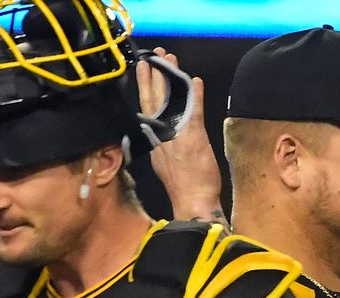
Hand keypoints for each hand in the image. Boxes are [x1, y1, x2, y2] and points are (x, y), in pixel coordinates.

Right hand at [138, 48, 224, 224]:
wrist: (192, 201)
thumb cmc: (182, 186)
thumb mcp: (163, 163)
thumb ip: (161, 145)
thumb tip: (160, 135)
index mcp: (153, 138)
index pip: (146, 105)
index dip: (145, 85)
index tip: (143, 68)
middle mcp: (160, 133)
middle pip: (154, 96)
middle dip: (154, 73)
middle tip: (155, 54)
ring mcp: (175, 133)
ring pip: (170, 98)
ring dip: (171, 77)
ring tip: (170, 58)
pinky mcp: (193, 136)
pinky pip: (194, 110)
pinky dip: (195, 94)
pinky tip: (195, 79)